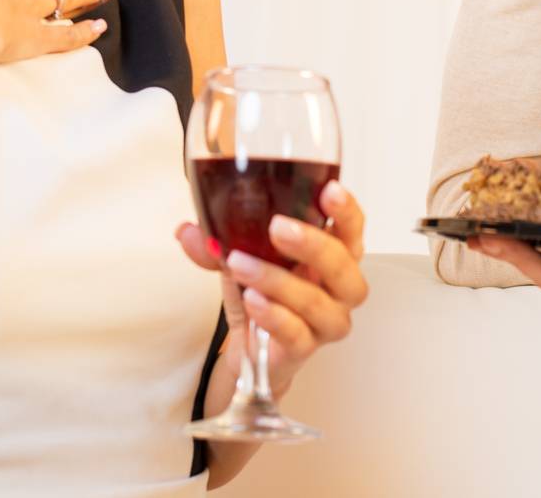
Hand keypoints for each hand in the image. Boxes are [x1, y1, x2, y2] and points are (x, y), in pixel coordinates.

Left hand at [176, 181, 368, 392]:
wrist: (251, 350)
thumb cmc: (261, 293)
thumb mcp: (241, 258)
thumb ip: (219, 243)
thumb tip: (188, 232)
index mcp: (334, 255)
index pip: (353, 229)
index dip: (346, 210)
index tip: (330, 191)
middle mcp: (339, 288)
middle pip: (343, 266)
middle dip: (312, 244)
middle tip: (278, 227)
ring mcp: (326, 322)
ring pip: (317, 302)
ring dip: (278, 281)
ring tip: (241, 266)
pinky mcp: (305, 350)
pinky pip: (297, 335)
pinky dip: (274, 316)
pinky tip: (253, 302)